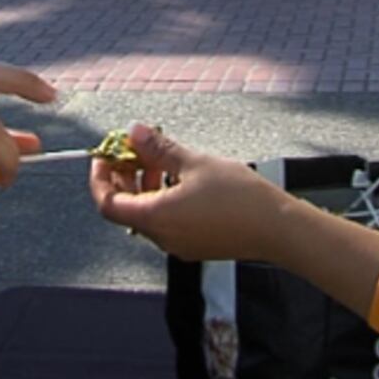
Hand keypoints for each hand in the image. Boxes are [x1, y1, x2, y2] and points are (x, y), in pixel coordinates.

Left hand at [88, 124, 295, 261]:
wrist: (277, 228)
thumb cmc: (240, 199)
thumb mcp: (195, 163)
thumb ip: (159, 149)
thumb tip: (135, 133)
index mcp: (155, 218)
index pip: (107, 202)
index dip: (100, 177)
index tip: (106, 155)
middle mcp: (161, 237)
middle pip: (125, 208)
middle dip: (124, 177)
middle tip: (133, 151)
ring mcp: (178, 244)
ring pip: (146, 214)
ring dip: (144, 186)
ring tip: (160, 160)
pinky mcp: (194, 245)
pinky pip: (166, 222)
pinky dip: (162, 199)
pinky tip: (179, 179)